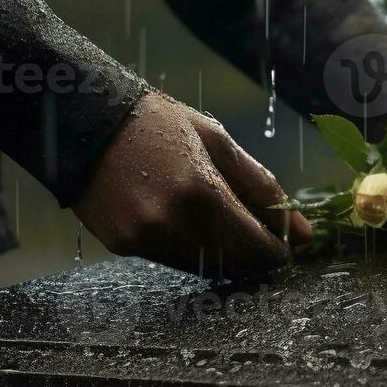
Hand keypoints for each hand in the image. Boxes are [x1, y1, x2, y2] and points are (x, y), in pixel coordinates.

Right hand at [72, 92, 312, 277]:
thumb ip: (262, 188)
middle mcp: (173, 223)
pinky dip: (190, 250)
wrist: (83, 119)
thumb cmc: (157, 124)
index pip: (256, 245)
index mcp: (202, 192)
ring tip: (224, 227)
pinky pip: (172, 259)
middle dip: (253, 255)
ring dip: (223, 255)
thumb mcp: (217, 142)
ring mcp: (145, 238)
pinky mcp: (123, 246)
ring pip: (204, 266)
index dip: (277, 250)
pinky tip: (188, 225)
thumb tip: (303, 231)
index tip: (285, 245)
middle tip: (262, 241)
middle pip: (233, 262)